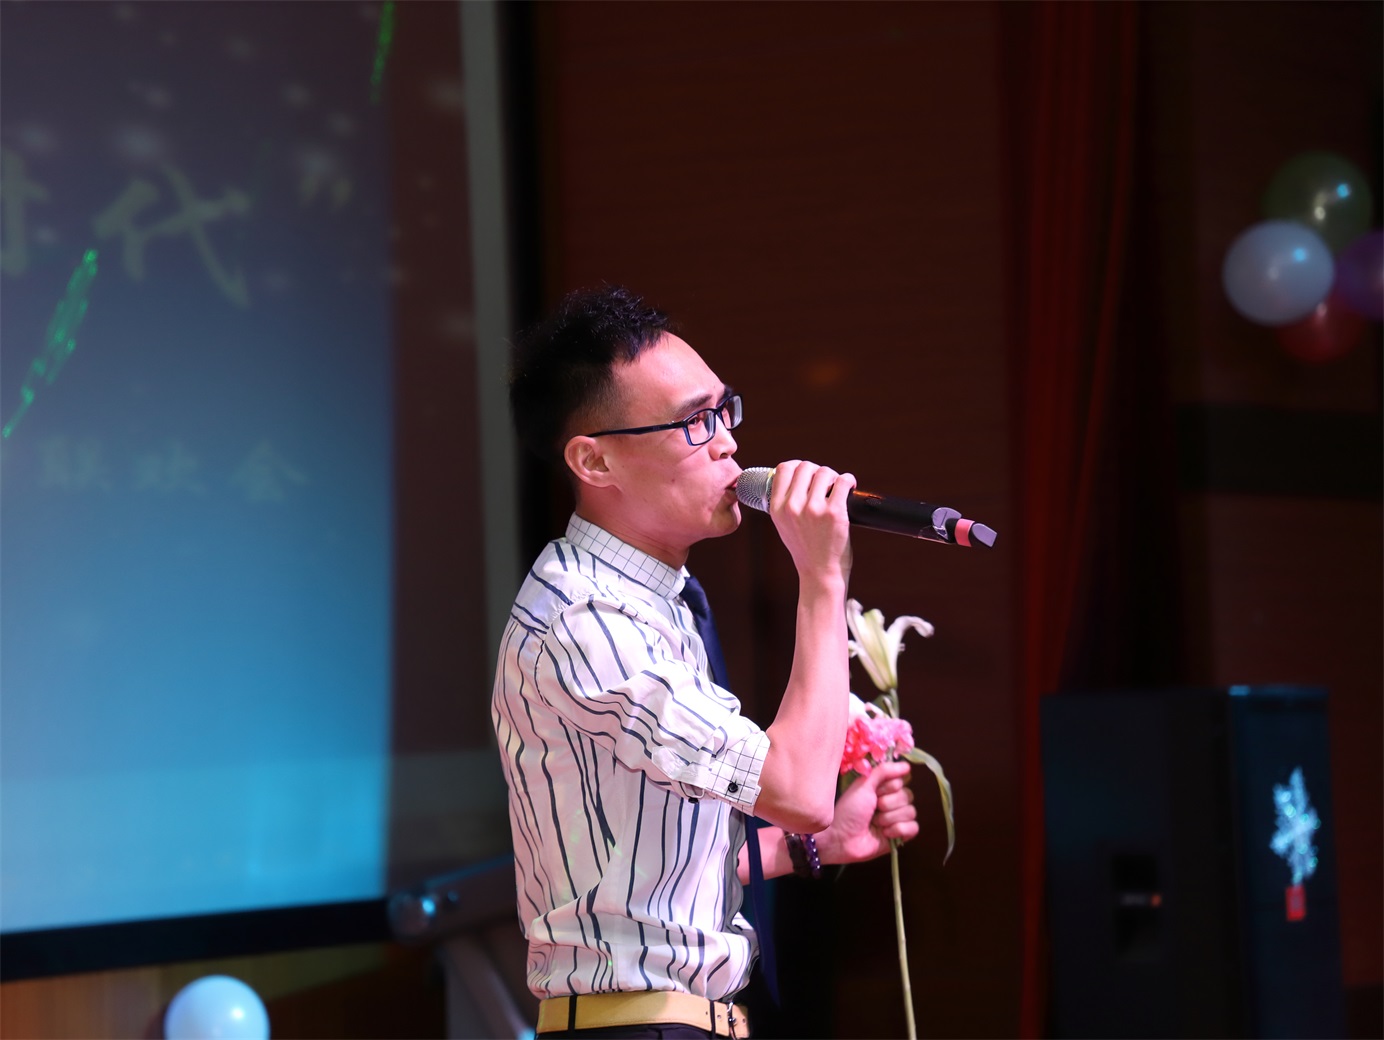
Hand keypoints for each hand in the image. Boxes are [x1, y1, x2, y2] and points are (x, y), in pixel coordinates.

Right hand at [769, 460, 854, 585]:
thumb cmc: (805, 550)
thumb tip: (798, 478)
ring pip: (825, 472)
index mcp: (777, 508)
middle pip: (805, 467)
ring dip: (833, 477)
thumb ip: (785, 503)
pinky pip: (843, 482)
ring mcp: (814, 509)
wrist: (820, 573)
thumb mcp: (783, 526)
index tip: (807, 472)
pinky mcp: (835, 513)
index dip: (797, 465)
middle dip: (818, 471)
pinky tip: (850, 486)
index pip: (784, 469)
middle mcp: (793, 506)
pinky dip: (849, 480)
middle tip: (826, 483)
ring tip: (837, 487)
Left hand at [816, 759, 918, 864]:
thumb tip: (906, 765)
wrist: (842, 838)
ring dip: (889, 818)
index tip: (875, 792)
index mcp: (883, 788)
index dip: (889, 787)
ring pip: (911, 812)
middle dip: (887, 804)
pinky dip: (898, 830)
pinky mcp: (900, 835)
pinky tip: (885, 833)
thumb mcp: (863, 785)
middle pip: (908, 796)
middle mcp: (892, 801)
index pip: (902, 780)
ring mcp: (897, 818)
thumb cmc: (848, 810)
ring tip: (875, 823)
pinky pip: (913, 828)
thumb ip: (884, 771)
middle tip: (873, 810)